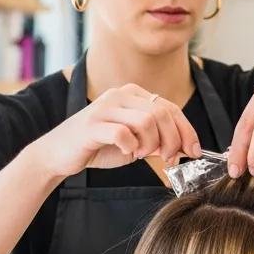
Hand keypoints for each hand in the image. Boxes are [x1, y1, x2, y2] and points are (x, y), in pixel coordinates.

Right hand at [33, 83, 201, 179]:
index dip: (187, 130)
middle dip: (172, 140)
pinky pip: (124, 133)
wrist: (59, 154)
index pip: (170, 108)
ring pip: (147, 121)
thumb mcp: (135, 143)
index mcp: (133, 94)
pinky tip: (126, 152)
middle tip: (168, 158)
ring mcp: (105, 107)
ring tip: (141, 153)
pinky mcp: (93, 124)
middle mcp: (120, 94)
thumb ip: (158, 141)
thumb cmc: (99, 146)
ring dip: (151, 143)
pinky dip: (131, 146)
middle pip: (162, 113)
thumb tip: (186, 148)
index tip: (194, 151)